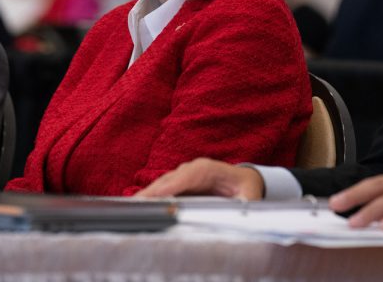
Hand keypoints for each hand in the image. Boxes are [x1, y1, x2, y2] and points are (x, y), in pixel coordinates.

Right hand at [135, 158, 264, 199]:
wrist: (243, 181)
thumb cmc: (245, 189)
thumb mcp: (250, 198)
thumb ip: (246, 205)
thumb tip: (242, 212)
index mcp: (209, 169)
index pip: (188, 176)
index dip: (172, 185)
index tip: (158, 196)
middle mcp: (192, 170)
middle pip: (169, 180)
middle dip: (153, 192)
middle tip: (136, 205)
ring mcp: (183, 176)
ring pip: (162, 185)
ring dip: (148, 196)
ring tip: (132, 208)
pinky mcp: (178, 185)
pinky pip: (162, 190)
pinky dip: (151, 198)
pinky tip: (139, 208)